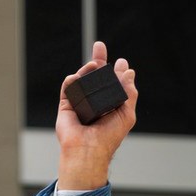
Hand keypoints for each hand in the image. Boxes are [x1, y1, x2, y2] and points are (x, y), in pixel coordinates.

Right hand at [56, 41, 137, 189]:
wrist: (88, 149)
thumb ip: (129, 93)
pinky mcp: (67, 104)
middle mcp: (94, 104)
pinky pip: (69, 85)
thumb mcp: (126, 114)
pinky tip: (79, 78)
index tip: (121, 62)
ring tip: (95, 65)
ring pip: (82, 78)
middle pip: (95, 77)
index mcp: (108, 106)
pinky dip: (74, 79)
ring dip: (88, 68)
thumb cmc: (108, 137)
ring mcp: (80, 103)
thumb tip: (129, 72)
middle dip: (98, 60)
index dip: (115, 72)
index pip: (111, 85)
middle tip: (100, 46)